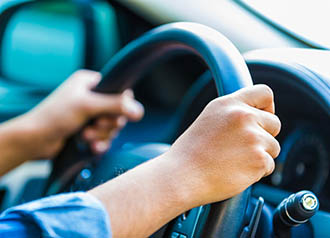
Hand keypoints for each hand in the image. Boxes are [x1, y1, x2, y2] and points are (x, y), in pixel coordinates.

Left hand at [27, 69, 143, 157]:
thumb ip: (115, 105)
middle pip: (118, 112)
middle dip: (107, 124)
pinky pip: (105, 138)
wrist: (35, 140)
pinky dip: (99, 144)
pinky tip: (91, 148)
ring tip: (85, 137)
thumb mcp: (87, 106)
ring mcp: (90, 115)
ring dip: (101, 135)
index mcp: (90, 83)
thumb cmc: (55, 116)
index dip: (121, 106)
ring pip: (112, 127)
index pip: (120, 92)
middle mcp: (91, 97)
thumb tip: (140, 111)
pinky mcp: (88, 130)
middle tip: (93, 126)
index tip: (111, 115)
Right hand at [89, 84, 280, 237]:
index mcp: (227, 103)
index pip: (265, 91)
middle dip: (263, 133)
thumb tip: (250, 111)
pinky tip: (233, 170)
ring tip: (231, 159)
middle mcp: (242, 115)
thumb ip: (230, 113)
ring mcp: (251, 136)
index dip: (266, 103)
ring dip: (258, 154)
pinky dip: (256, 170)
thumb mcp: (207, 120)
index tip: (261, 113)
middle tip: (240, 145)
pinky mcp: (257, 159)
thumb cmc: (187, 152)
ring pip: (273, 145)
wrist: (177, 176)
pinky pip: (269, 165)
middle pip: (275, 120)